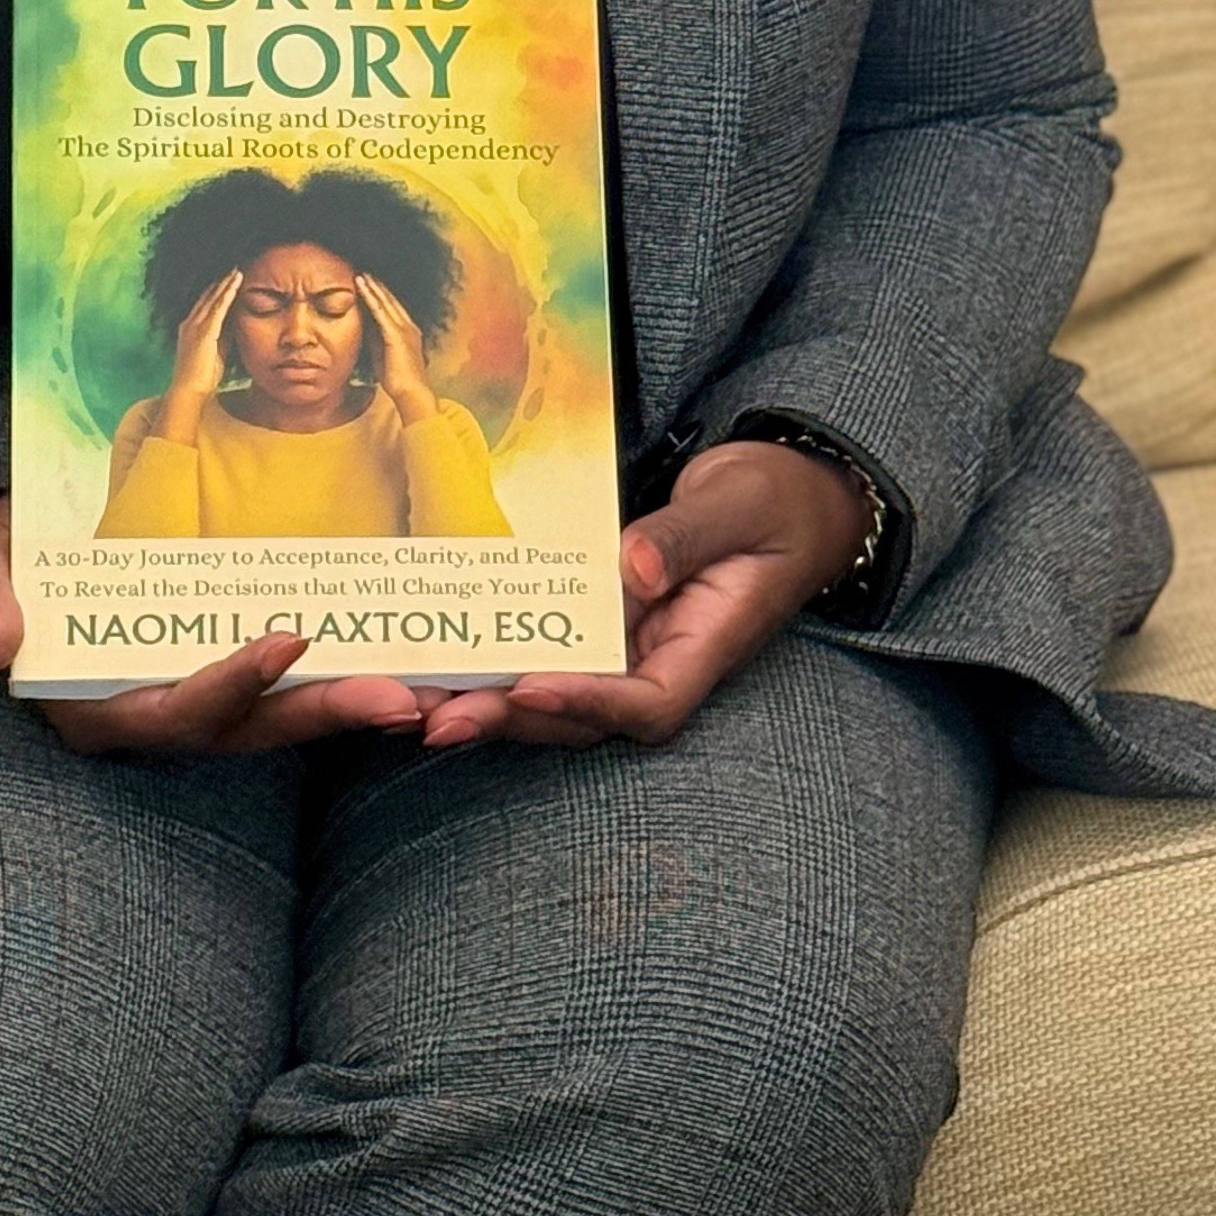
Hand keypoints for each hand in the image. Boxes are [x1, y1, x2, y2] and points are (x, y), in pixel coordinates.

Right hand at [0, 495, 424, 758]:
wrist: (27, 553)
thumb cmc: (8, 559)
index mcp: (100, 706)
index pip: (174, 710)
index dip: (229, 683)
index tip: (285, 639)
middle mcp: (158, 717)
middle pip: (251, 731)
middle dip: (325, 714)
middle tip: (403, 700)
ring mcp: (198, 703)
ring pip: (284, 720)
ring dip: (353, 708)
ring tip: (428, 696)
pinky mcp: (229, 678)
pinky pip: (293, 692)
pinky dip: (346, 684)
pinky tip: (411, 670)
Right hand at [156, 268, 243, 440]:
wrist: (189, 391)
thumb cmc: (202, 377)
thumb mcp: (216, 353)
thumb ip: (223, 338)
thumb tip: (235, 327)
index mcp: (191, 328)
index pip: (204, 303)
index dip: (215, 289)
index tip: (227, 277)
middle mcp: (190, 323)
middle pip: (207, 295)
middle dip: (220, 280)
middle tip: (233, 265)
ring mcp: (195, 326)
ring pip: (212, 297)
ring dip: (225, 282)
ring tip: (237, 269)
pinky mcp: (204, 332)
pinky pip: (218, 308)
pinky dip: (227, 293)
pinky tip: (235, 282)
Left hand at [354, 270, 438, 424]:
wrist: (411, 393)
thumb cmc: (398, 380)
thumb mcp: (383, 355)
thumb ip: (375, 340)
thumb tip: (363, 328)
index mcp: (408, 331)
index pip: (393, 308)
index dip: (382, 294)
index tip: (370, 282)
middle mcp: (408, 326)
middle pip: (390, 300)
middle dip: (378, 285)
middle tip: (366, 271)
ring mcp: (403, 329)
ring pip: (385, 302)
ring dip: (373, 286)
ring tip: (361, 274)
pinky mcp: (395, 335)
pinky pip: (380, 311)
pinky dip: (371, 297)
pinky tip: (362, 286)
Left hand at [414, 438, 869, 753]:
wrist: (793, 496)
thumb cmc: (778, 499)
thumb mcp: (741, 503)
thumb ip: (686, 535)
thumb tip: (635, 568)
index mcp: (708, 645)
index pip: (650, 702)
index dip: (589, 703)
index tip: (532, 687)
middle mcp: (664, 661)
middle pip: (586, 715)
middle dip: (513, 719)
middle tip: (440, 719)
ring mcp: (632, 649)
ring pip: (557, 694)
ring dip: (491, 702)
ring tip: (421, 705)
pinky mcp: (606, 626)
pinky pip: (550, 652)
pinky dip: (497, 661)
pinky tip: (440, 662)